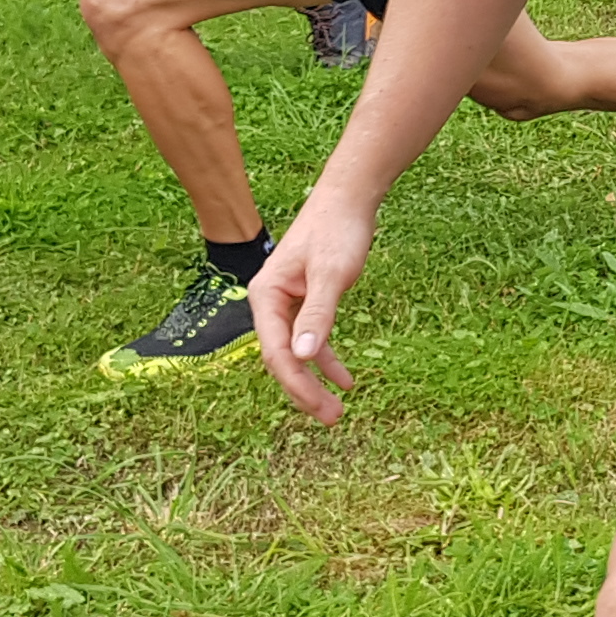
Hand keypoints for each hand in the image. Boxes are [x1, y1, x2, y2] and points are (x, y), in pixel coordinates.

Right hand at [245, 189, 375, 423]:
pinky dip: (327, 359)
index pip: (276, 352)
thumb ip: (317, 314)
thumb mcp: (331, 275)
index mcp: (266, 295)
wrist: (349, 198)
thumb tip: (302, 357)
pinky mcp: (306, 300)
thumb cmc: (337, 230)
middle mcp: (271, 301)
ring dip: (316, 380)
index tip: (321, 408)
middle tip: (332, 418)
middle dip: (304, 390)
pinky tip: (345, 379)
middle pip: (282, 357)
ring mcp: (287, 302)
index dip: (296, 383)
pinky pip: (312, 338)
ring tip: (338, 409)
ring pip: (297, 352)